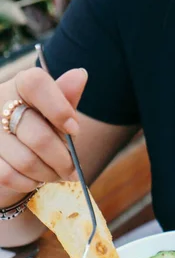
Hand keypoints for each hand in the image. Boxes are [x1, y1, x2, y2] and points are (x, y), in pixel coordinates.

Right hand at [0, 67, 86, 198]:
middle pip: (38, 136)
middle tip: (72, 170)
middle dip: (63, 160)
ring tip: (56, 174)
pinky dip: (29, 182)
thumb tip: (80, 74)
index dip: (59, 109)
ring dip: (49, 174)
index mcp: (20, 85)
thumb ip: (66, 99)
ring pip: (27, 161)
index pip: (36, 84)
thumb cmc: (40, 129)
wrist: (12, 156)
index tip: (75, 130)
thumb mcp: (55, 114)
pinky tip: (36, 179)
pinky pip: (10, 175)